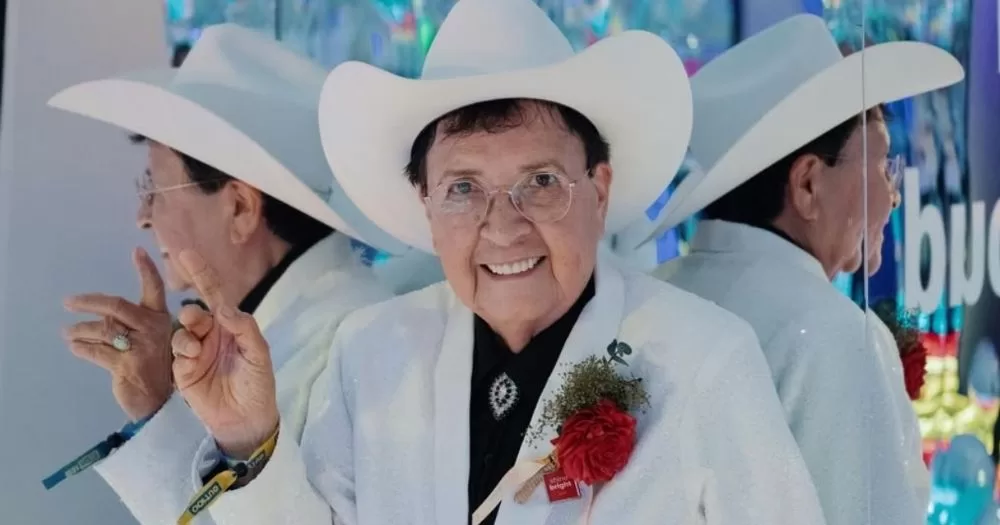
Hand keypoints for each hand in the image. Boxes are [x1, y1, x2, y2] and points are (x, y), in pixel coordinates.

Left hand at [63, 248, 173, 420]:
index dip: (147, 269)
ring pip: (102, 329)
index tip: (137, 251)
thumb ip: (135, 327)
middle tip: (69, 302)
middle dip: (89, 302)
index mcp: (162, 320)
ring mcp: (142, 347)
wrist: (162, 403)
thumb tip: (102, 316)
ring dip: (80, 331)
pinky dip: (82, 348)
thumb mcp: (154, 343)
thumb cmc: (158, 370)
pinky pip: (96, 351)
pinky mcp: (127, 364)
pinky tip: (75, 347)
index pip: (155, 289)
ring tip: (69, 334)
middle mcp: (154, 329)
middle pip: (116, 306)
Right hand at [172, 250, 277, 458]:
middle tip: (195, 319)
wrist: (246, 419)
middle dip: (192, 313)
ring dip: (186, 335)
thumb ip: (244, 328)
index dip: (201, 273)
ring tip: (196, 349)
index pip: (214, 294)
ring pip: (182, 331)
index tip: (185, 253)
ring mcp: (195, 352)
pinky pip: (177, 353)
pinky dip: (183, 352)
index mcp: (230, 326)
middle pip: (194, 312)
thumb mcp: (259, 354)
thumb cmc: (258, 384)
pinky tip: (193, 360)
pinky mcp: (183, 370)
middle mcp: (211, 335)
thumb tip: (223, 307)